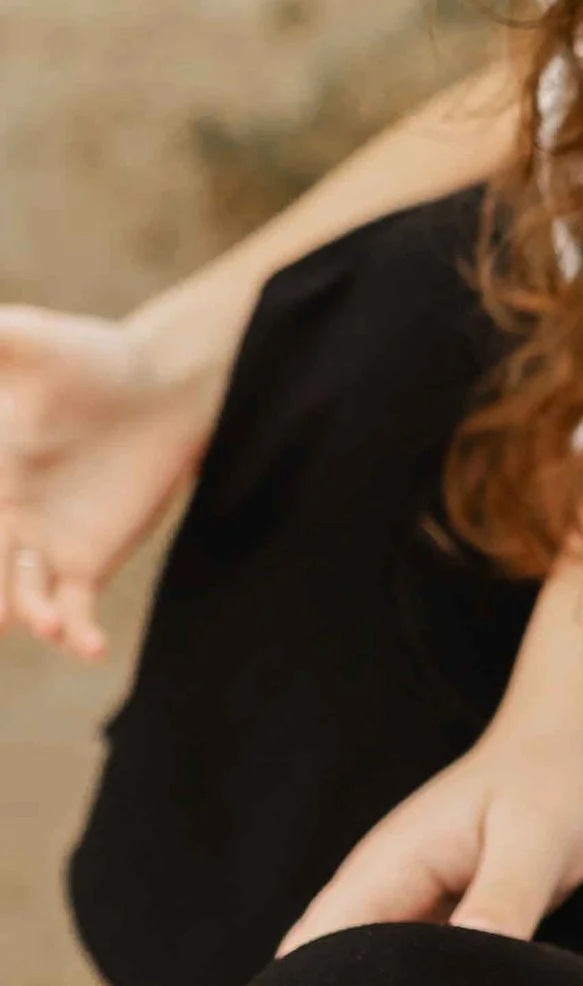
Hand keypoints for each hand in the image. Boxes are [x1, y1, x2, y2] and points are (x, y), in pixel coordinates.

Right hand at [0, 303, 219, 658]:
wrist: (163, 385)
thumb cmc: (90, 357)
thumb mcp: (24, 340)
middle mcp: (3, 517)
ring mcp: (42, 548)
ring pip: (20, 596)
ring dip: (25, 613)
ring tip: (39, 621)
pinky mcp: (89, 564)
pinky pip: (73, 610)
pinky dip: (76, 632)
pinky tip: (88, 644)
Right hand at [280, 728, 582, 950]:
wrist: (570, 751)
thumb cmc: (555, 786)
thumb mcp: (539, 838)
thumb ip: (505, 898)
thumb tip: (471, 953)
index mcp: (386, 867)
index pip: (317, 950)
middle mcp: (381, 889)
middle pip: (321, 972)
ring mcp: (404, 906)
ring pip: (363, 977)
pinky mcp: (436, 922)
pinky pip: (407, 973)